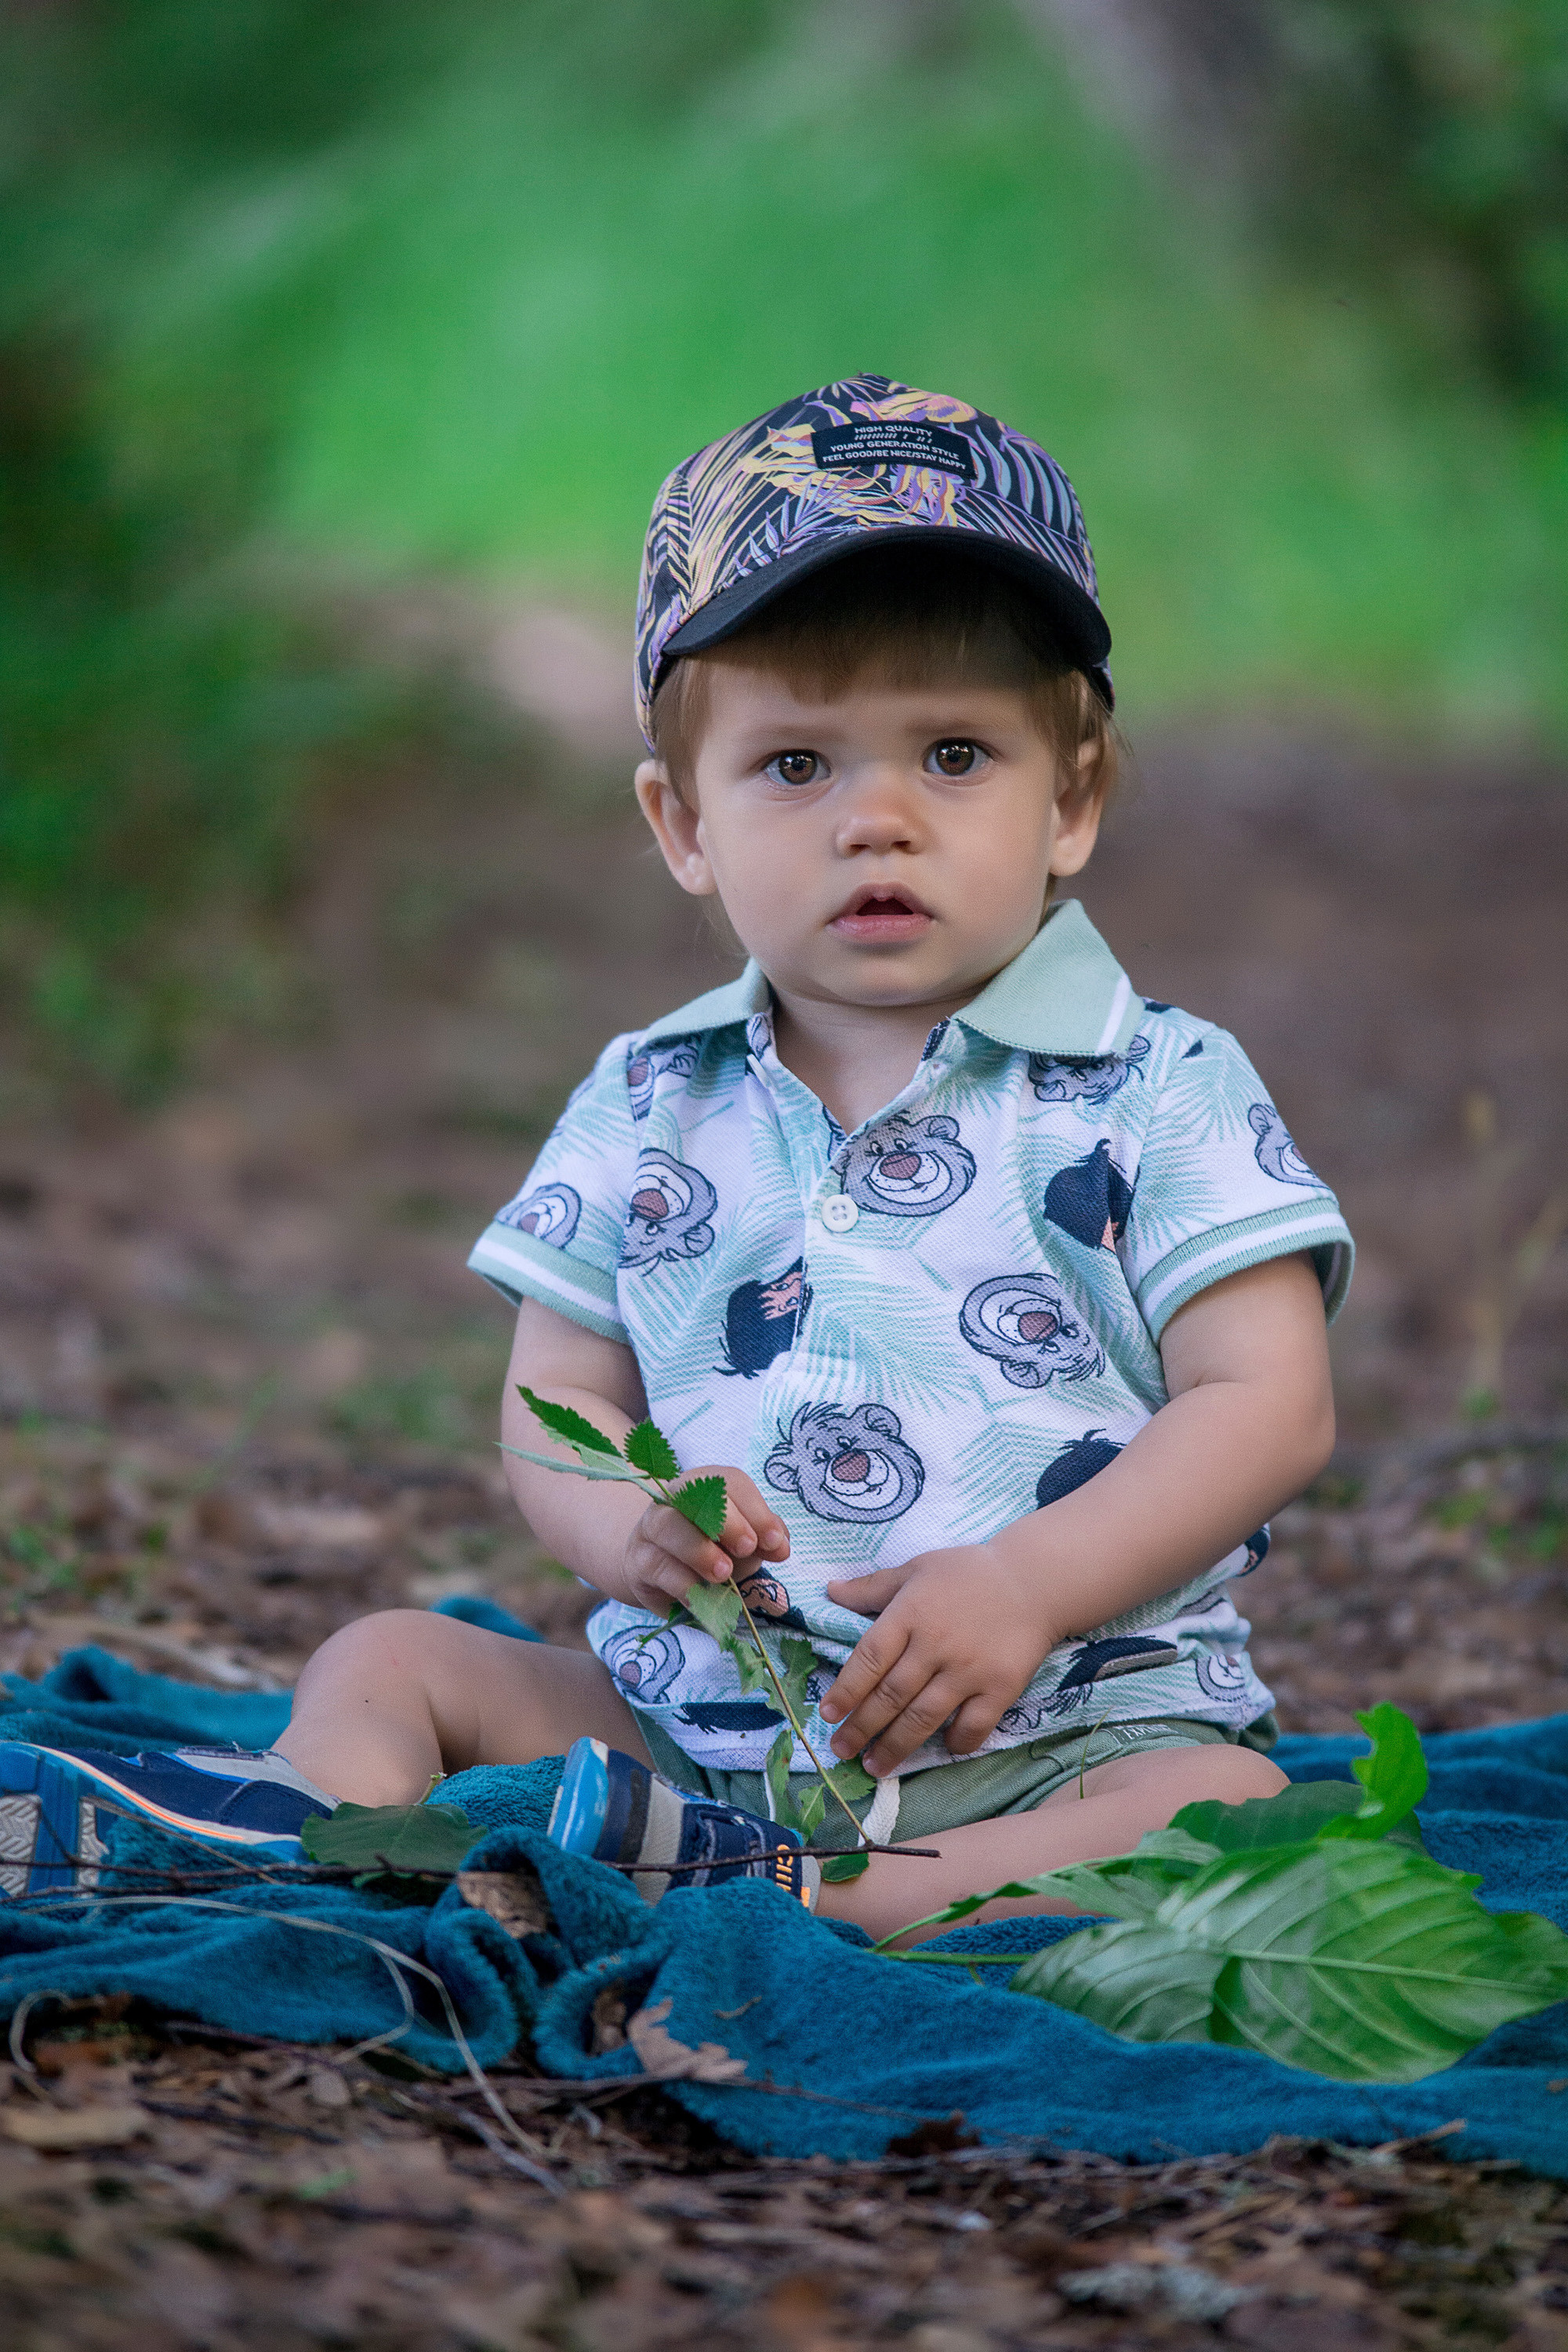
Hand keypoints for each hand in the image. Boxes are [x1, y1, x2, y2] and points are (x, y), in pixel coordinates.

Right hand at [622, 1466, 790, 1617]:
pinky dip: (682, 1582)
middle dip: (727, 1522)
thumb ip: (765, 1539)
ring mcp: (651, 1526)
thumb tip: (780, 1546)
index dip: (756, 1509)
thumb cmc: (712, 1549)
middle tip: (747, 1549)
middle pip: (695, 1494)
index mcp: (706, 1485)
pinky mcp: (638, 1560)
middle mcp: (674, 1497)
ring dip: (700, 1551)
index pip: (730, 1482)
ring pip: (668, 1526)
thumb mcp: (744, 1542)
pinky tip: (701, 1596)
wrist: (661, 1574)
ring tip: (723, 1574)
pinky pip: (657, 1566)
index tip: (773, 1541)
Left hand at [820, 1546, 1060, 1774]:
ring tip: (875, 1767)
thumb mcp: (917, 1569)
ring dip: (896, 1746)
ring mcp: (969, 1670)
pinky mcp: (1001, 1687)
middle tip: (840, 1751)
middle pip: (891, 1695)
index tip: (828, 1714)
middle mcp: (936, 1645)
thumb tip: (830, 1591)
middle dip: (862, 1728)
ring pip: (924, 1717)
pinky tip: (943, 1749)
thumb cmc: (969, 1573)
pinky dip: (956, 1742)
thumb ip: (873, 1587)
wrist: (1034, 1580)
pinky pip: (973, 1726)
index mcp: (911, 1613)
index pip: (869, 1658)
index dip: (846, 1690)